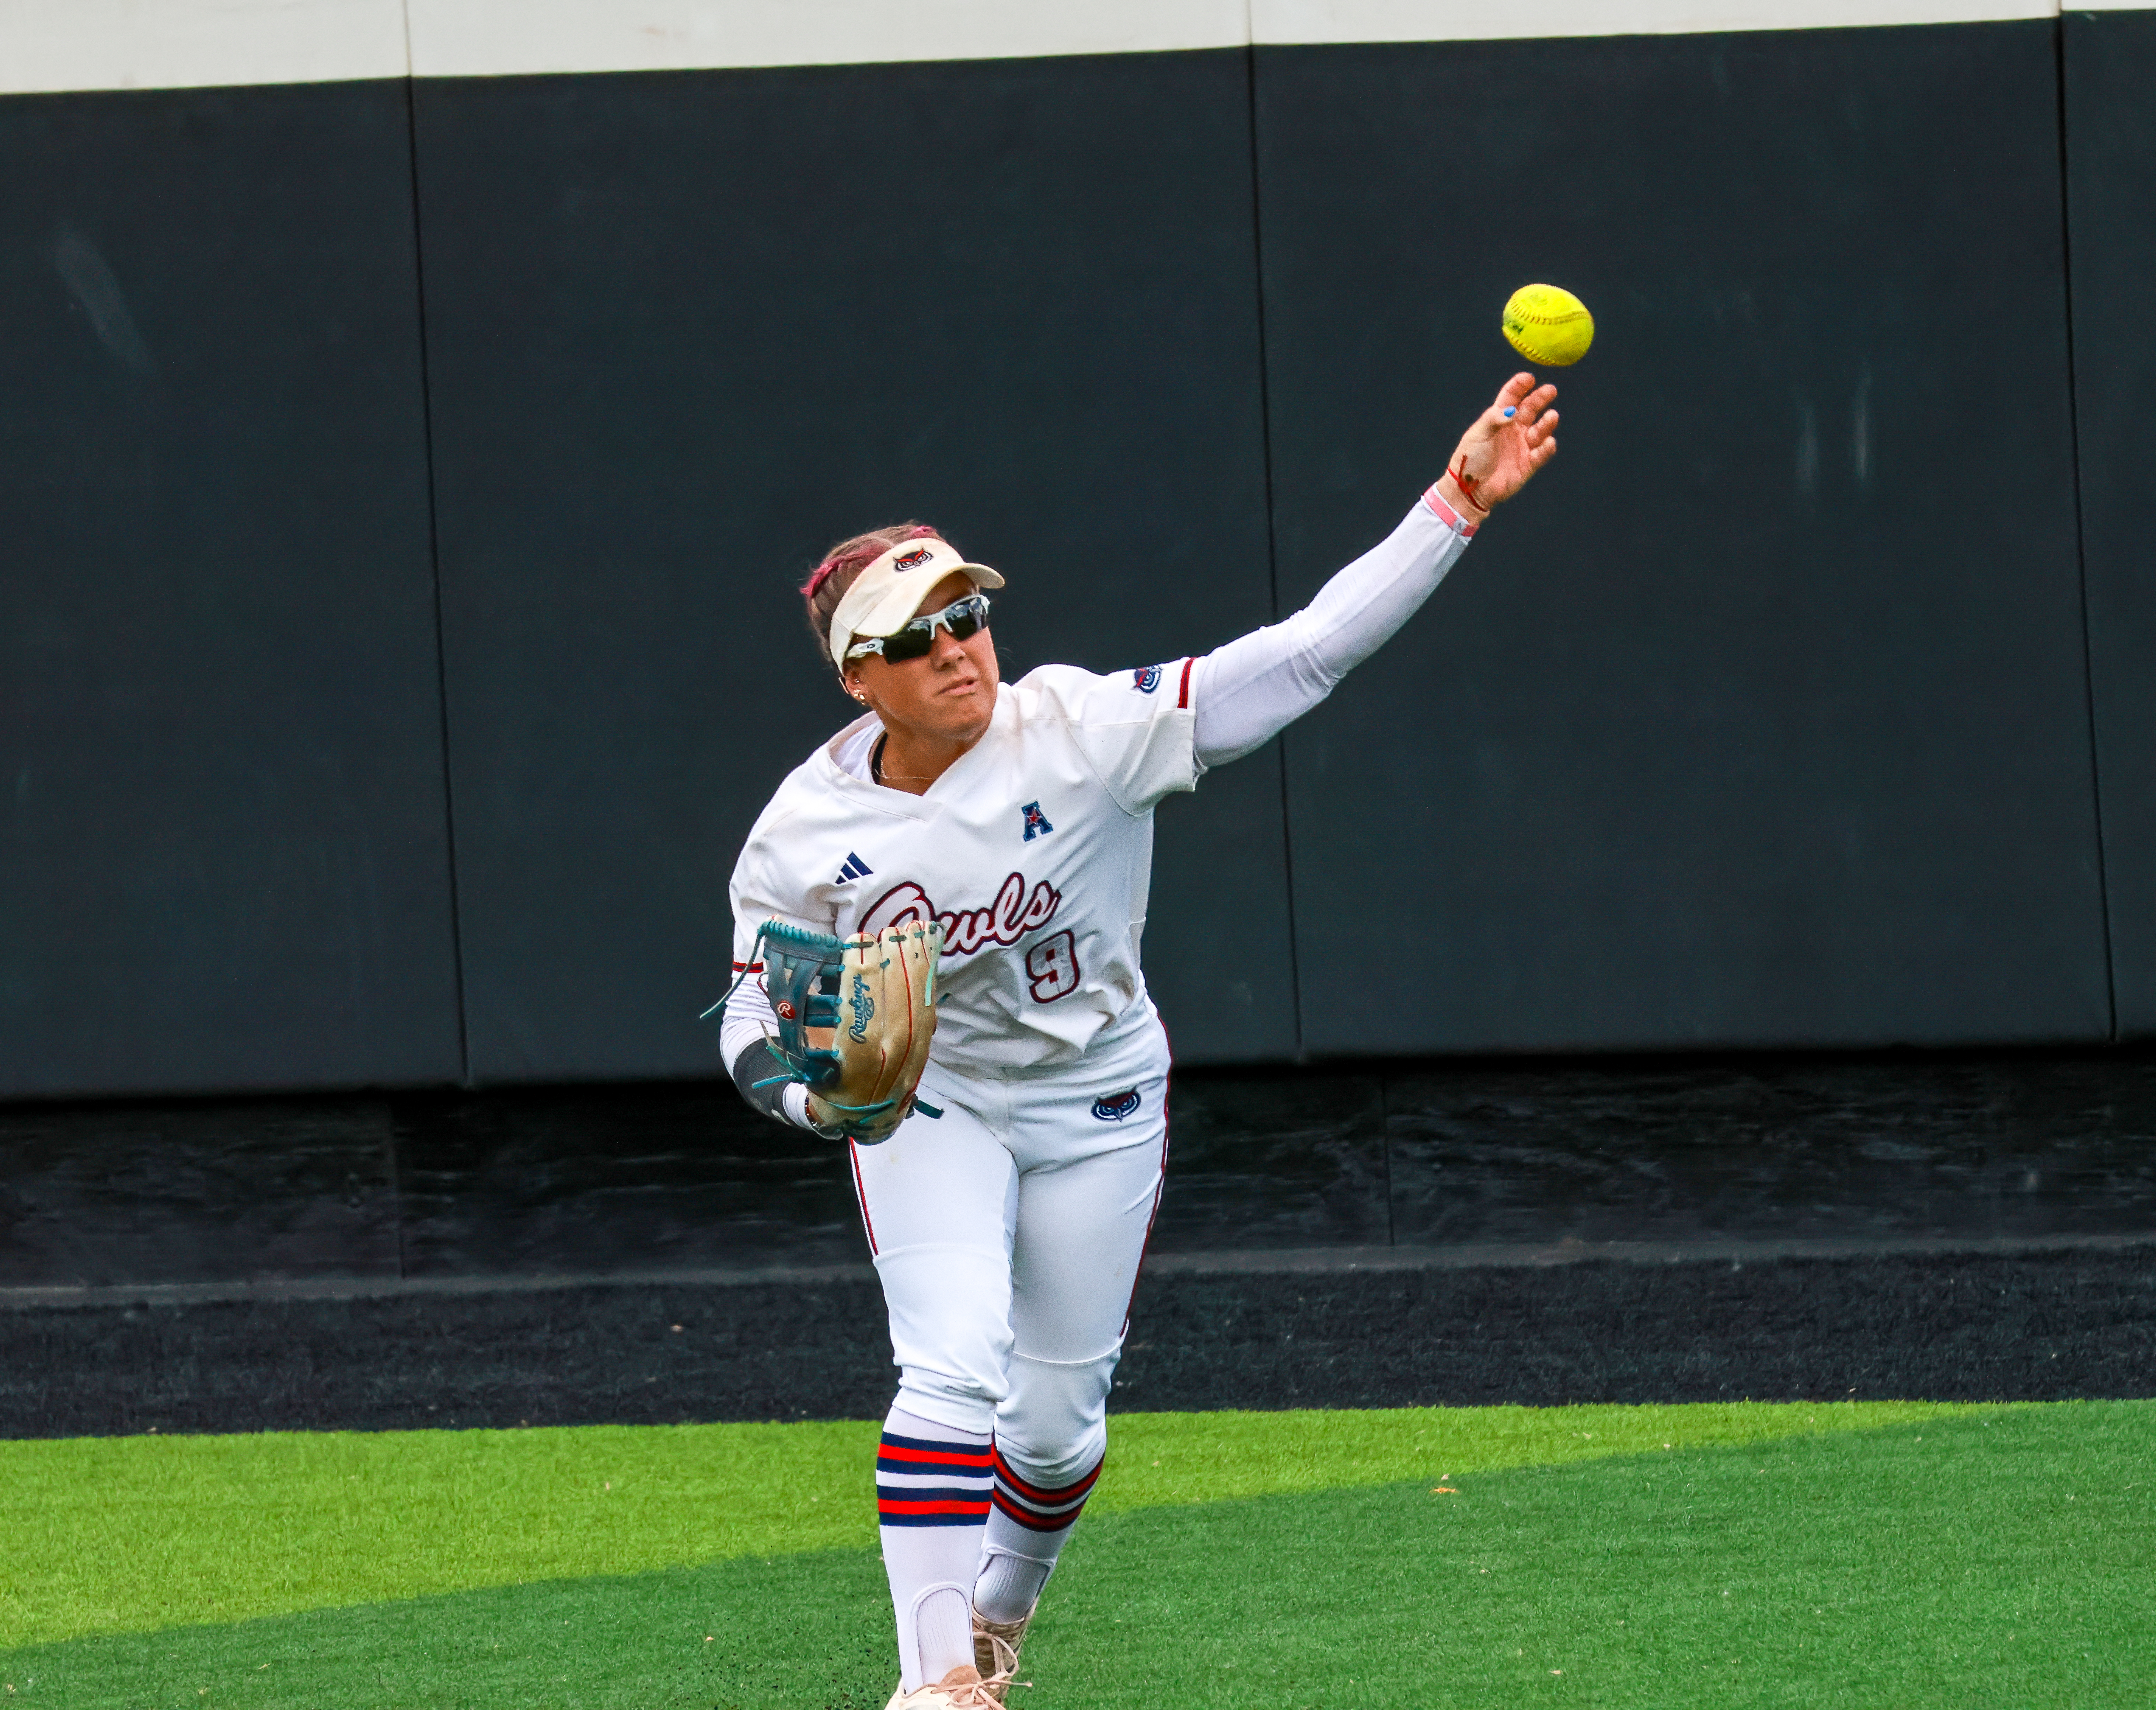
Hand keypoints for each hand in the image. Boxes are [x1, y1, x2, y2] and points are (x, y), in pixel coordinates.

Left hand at [1437, 372, 1558, 517]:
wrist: (1469, 489)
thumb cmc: (1469, 458)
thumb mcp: (1477, 434)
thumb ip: (1493, 419)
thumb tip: (1511, 409)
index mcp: (1498, 419)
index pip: (1511, 397)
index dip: (1519, 386)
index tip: (1528, 378)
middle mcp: (1513, 429)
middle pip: (1530, 409)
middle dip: (1540, 399)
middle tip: (1550, 390)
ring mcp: (1522, 446)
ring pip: (1540, 430)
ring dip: (1547, 423)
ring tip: (1552, 416)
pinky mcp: (1528, 464)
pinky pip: (1541, 454)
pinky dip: (1546, 448)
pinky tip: (1549, 442)